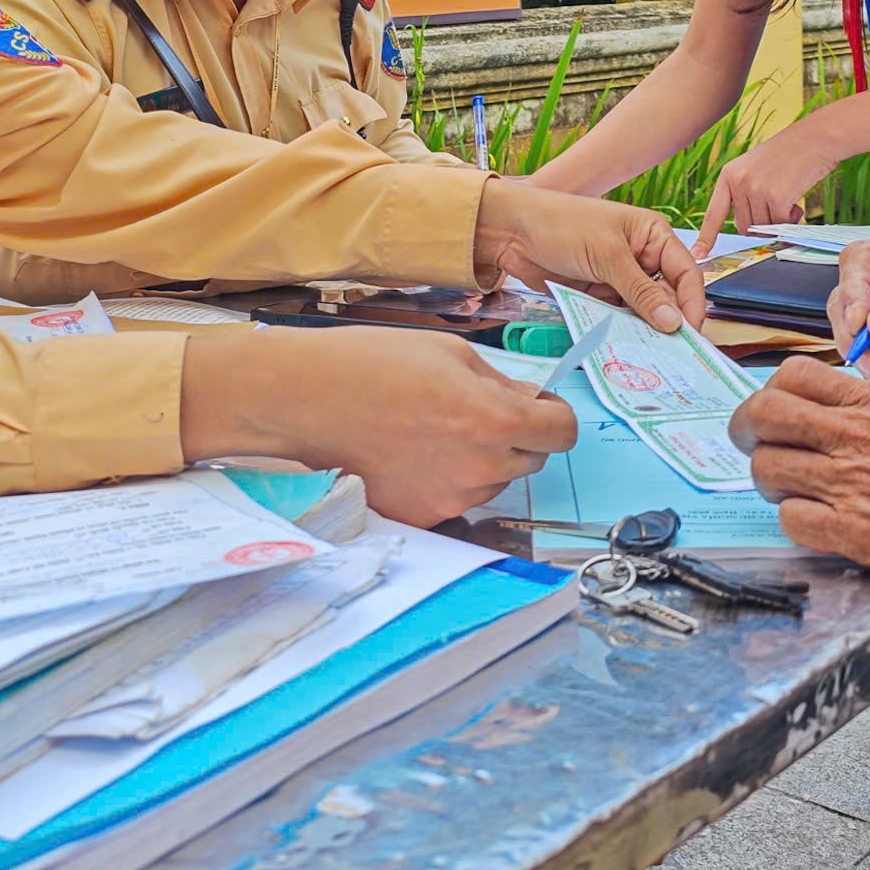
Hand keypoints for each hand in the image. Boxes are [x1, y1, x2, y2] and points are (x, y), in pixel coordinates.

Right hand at [185, 327, 576, 526]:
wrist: (306, 400)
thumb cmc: (373, 365)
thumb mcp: (451, 353)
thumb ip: (500, 384)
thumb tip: (526, 403)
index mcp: (497, 420)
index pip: (562, 433)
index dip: (553, 416)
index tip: (539, 409)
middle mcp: (482, 468)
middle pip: (531, 459)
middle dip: (516, 436)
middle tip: (475, 410)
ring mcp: (452, 499)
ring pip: (493, 481)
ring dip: (481, 459)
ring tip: (433, 429)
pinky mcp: (422, 516)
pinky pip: (455, 498)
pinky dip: (445, 479)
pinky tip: (413, 453)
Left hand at [475, 180, 705, 331]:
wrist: (511, 231)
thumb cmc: (562, 225)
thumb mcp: (608, 255)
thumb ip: (641, 291)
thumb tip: (674, 322)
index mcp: (652, 235)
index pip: (685, 272)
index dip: (692, 302)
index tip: (692, 332)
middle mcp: (641, 257)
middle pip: (668, 295)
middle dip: (669, 321)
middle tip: (673, 352)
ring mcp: (619, 277)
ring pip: (644, 311)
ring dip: (645, 330)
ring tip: (652, 355)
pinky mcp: (599, 294)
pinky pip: (619, 317)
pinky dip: (622, 331)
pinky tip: (626, 347)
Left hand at [694, 123, 843, 255]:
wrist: (816, 138)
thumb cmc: (790, 153)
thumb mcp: (755, 168)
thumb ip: (745, 193)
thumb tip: (747, 228)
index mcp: (729, 175)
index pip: (713, 213)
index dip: (706, 237)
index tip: (698, 254)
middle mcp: (738, 182)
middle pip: (744, 227)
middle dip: (761, 223)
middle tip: (779, 205)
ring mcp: (755, 190)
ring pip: (763, 228)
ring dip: (779, 221)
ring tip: (789, 198)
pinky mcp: (775, 197)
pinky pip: (781, 225)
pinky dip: (791, 220)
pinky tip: (797, 203)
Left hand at [730, 357, 869, 613]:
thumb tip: (851, 402)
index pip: (796, 375)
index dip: (773, 390)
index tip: (774, 406)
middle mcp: (860, 438)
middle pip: (765, 415)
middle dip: (747, 429)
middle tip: (752, 442)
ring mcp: (853, 486)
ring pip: (767, 467)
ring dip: (768, 478)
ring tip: (785, 486)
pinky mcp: (855, 535)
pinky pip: (791, 519)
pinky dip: (793, 519)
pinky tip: (811, 520)